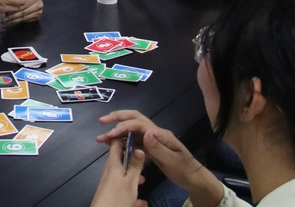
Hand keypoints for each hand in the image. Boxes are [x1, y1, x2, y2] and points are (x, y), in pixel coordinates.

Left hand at [2, 0, 42, 25]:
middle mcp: (39, 4)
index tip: (3, 12)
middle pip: (24, 12)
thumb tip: (7, 11)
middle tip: (3, 20)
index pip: (23, 5)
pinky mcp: (38, 16)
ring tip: (5, 22)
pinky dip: (19, 21)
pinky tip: (12, 21)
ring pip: (24, 18)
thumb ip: (13, 0)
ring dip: (14, 21)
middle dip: (12, 17)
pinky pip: (27, 21)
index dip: (13, 9)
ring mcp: (39, 11)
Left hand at [90, 137, 146, 206]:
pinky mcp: (109, 192)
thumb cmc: (117, 197)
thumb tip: (139, 148)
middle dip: (132, 158)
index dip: (127, 139)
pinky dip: (129, 187)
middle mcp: (109, 170)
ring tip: (143, 179)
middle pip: (120, 158)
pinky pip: (120, 185)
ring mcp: (108, 182)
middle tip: (145, 161)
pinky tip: (139, 200)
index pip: (116, 144)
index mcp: (113, 164)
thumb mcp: (130, 181)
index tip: (139, 140)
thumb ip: (135, 165)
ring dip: (132, 174)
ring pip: (122, 173)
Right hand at [96, 110, 222, 204]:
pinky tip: (114, 146)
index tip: (111, 134)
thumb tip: (145, 132)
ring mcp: (152, 139)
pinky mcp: (150, 146)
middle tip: (102, 122)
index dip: (124, 127)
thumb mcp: (172, 161)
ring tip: (102, 138)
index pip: (139, 124)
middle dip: (118, 118)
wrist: (193, 178)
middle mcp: (155, 132)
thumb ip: (158, 147)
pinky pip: (134, 140)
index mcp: (161, 134)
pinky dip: (122, 141)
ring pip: (132, 130)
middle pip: (135, 118)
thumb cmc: (183, 169)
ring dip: (117, 131)